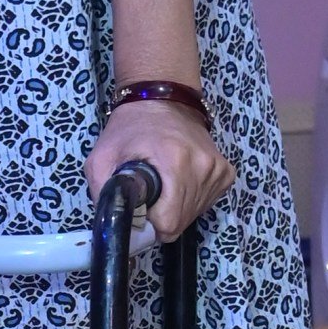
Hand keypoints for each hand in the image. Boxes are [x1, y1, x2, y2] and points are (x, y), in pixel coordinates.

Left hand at [84, 94, 232, 242]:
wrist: (163, 100)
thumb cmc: (130, 129)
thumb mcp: (101, 159)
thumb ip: (104, 196)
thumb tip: (114, 228)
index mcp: (175, 162)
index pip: (168, 223)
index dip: (149, 222)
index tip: (140, 207)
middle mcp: (204, 167)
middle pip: (181, 222)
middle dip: (161, 216)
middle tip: (149, 193)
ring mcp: (218, 170)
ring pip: (193, 214)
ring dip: (176, 207)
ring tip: (164, 183)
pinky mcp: (226, 173)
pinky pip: (206, 203)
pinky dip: (190, 198)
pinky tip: (180, 179)